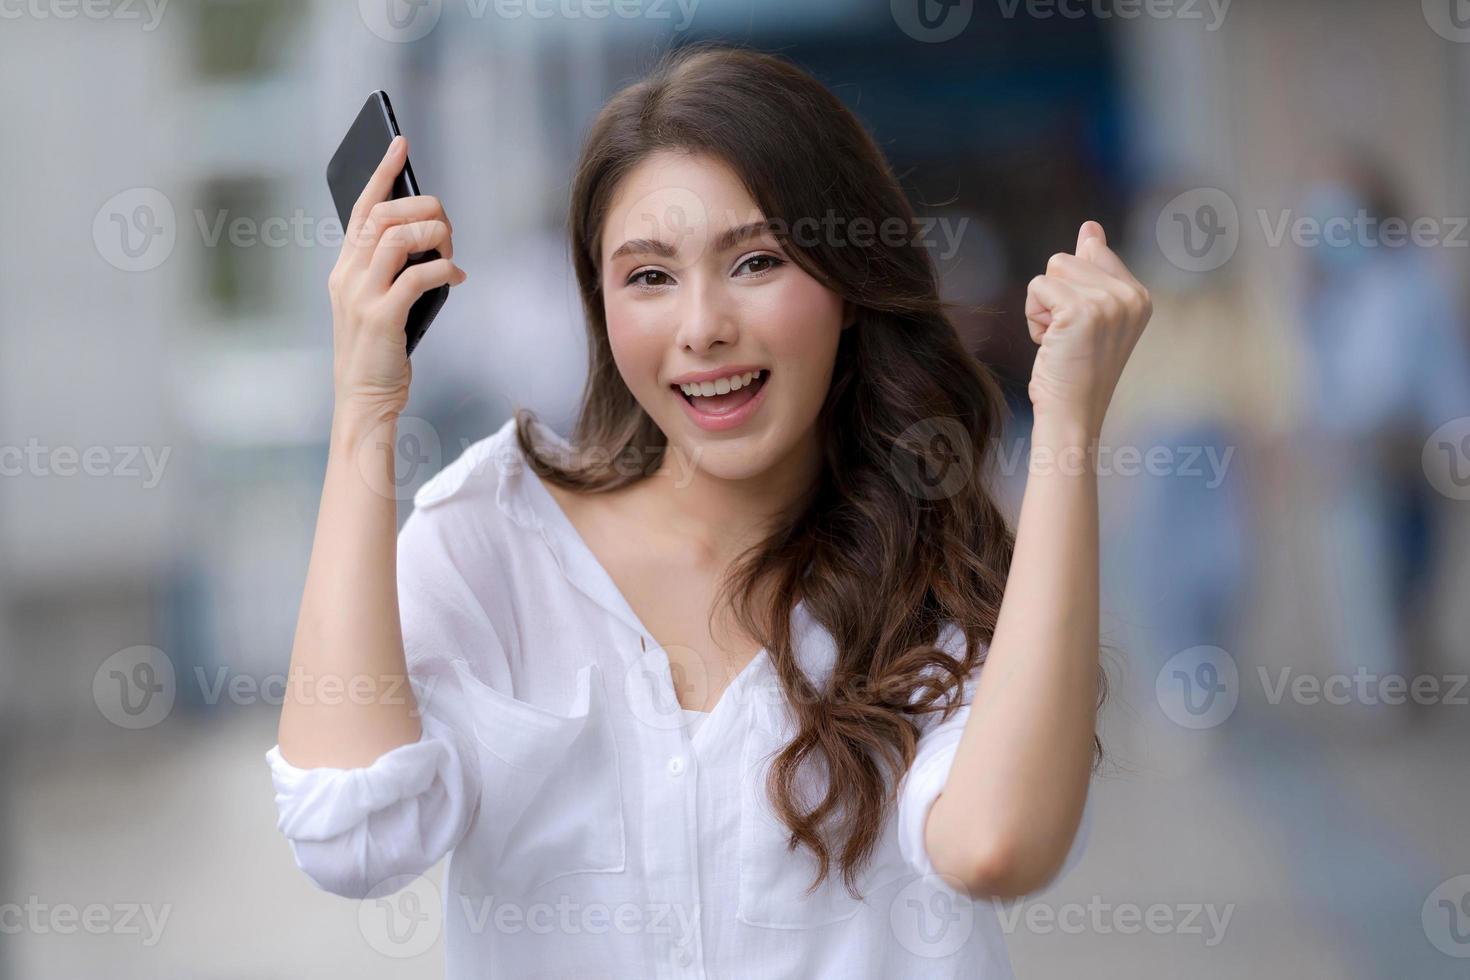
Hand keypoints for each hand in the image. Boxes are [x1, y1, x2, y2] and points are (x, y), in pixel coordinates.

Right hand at [328, 135, 466, 418]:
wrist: (364, 401)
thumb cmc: (379, 353)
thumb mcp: (379, 303)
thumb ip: (393, 271)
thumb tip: (430, 237)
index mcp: (345, 268)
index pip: (361, 209)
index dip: (381, 173)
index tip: (400, 145)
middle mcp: (348, 276)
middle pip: (382, 215)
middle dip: (421, 207)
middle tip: (445, 221)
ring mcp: (361, 296)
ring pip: (397, 237)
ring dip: (433, 235)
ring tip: (450, 249)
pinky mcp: (381, 318)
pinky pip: (416, 276)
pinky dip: (443, 269)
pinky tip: (456, 276)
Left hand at [1024, 221, 1151, 437]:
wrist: (1071, 415)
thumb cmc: (1074, 372)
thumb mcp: (1088, 316)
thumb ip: (1093, 269)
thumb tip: (1090, 226)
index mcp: (1140, 296)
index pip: (1092, 253)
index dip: (1071, 290)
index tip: (1082, 329)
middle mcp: (1131, 296)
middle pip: (1067, 258)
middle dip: (1055, 296)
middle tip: (1068, 338)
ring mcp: (1110, 302)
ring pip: (1052, 269)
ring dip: (1043, 305)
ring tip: (1060, 340)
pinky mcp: (1082, 310)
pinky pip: (1038, 286)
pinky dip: (1034, 315)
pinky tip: (1049, 343)